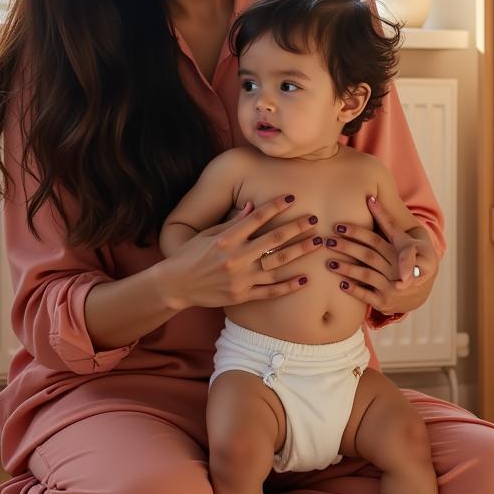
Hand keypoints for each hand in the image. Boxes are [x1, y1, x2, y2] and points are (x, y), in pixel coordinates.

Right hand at [161, 194, 321, 309]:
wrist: (176, 286)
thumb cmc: (190, 255)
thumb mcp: (207, 234)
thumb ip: (232, 223)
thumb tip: (252, 206)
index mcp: (227, 239)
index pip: (256, 218)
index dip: (275, 207)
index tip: (292, 197)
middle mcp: (236, 258)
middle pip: (273, 240)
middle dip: (297, 228)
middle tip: (315, 219)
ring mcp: (240, 278)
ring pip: (277, 264)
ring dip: (300, 253)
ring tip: (318, 243)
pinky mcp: (242, 296)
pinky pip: (270, 291)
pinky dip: (289, 286)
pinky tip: (305, 278)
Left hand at [326, 195, 438, 314]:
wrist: (419, 290)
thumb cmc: (406, 257)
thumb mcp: (401, 239)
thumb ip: (385, 219)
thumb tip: (370, 197)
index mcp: (398, 251)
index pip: (375, 240)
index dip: (357, 232)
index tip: (338, 226)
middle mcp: (395, 268)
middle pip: (368, 255)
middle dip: (347, 247)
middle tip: (328, 241)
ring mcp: (390, 286)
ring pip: (366, 275)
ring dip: (347, 268)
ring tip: (329, 262)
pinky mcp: (385, 301)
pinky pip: (368, 296)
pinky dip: (355, 290)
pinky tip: (341, 284)